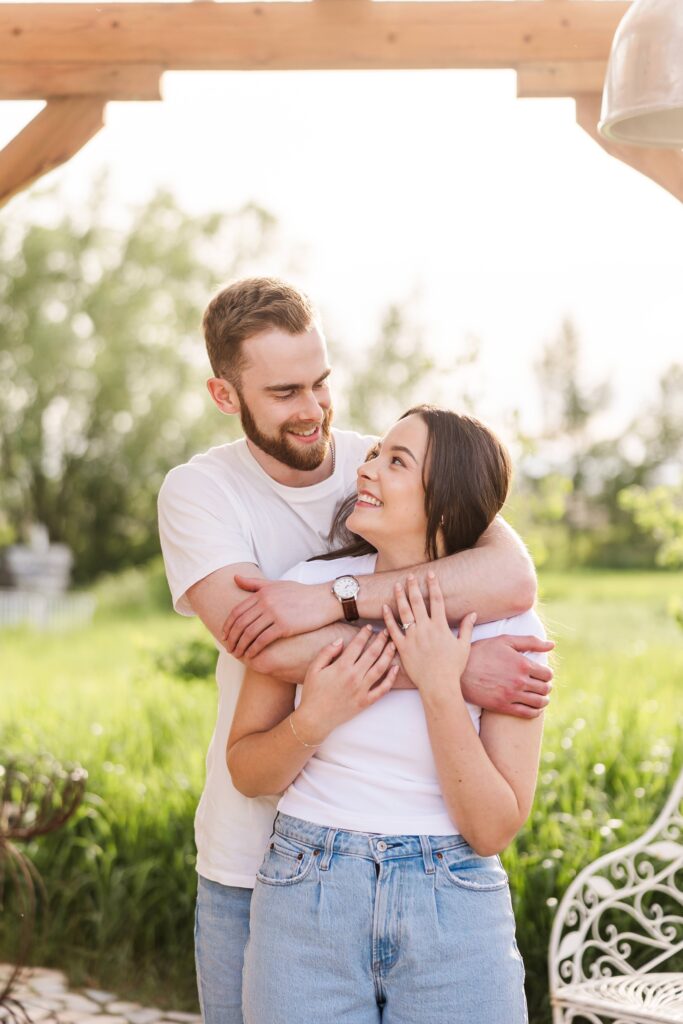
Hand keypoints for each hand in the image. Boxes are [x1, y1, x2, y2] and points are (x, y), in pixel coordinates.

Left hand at [222, 576, 338, 658]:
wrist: (324, 599)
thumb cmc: (302, 593)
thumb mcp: (277, 584)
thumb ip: (254, 584)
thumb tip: (234, 577)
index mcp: (262, 592)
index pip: (237, 611)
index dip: (228, 625)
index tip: (225, 636)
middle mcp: (265, 601)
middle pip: (240, 623)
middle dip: (231, 638)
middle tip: (228, 649)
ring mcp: (274, 613)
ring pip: (249, 633)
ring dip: (240, 646)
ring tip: (237, 654)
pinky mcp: (284, 625)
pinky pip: (262, 640)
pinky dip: (254, 649)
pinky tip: (251, 656)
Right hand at [293, 625, 397, 743]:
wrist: (315, 719)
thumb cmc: (313, 693)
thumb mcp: (314, 669)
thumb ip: (327, 652)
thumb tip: (340, 640)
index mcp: (341, 667)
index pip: (357, 645)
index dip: (364, 634)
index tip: (369, 626)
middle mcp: (354, 677)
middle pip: (372, 654)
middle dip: (380, 640)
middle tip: (386, 631)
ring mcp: (361, 690)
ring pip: (380, 669)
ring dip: (388, 655)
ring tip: (393, 645)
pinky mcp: (365, 702)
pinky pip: (382, 690)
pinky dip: (391, 679)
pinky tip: (395, 669)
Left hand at [382, 573, 476, 695]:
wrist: (439, 685)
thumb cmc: (453, 668)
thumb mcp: (464, 646)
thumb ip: (467, 628)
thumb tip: (473, 613)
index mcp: (441, 626)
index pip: (437, 600)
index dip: (433, 585)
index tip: (430, 573)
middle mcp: (426, 628)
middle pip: (418, 602)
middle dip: (414, 586)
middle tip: (410, 575)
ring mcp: (413, 637)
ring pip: (404, 612)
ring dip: (400, 597)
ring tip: (397, 585)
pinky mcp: (402, 647)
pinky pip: (393, 630)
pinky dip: (388, 618)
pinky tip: (384, 607)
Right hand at [461, 635, 553, 718]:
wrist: (459, 670)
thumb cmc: (481, 652)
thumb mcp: (504, 641)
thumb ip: (530, 641)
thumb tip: (552, 645)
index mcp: (522, 663)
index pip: (547, 674)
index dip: (547, 674)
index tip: (542, 674)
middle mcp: (520, 680)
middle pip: (545, 688)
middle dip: (546, 686)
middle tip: (541, 685)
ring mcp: (512, 695)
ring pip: (539, 702)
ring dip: (543, 700)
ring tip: (539, 697)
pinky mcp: (504, 706)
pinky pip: (528, 714)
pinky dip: (535, 712)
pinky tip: (533, 708)